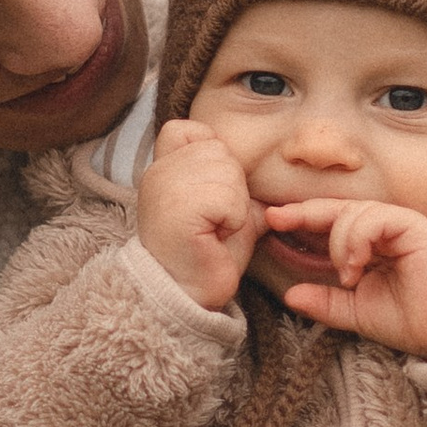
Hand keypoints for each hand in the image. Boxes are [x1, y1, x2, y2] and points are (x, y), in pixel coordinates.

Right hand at [135, 118, 261, 310]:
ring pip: (228, 172)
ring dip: (234, 206)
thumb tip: (269, 174)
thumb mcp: (225, 209)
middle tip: (213, 222)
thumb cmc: (206, 255)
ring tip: (214, 229)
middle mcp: (157, 172)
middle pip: (220, 151)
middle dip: (231, 188)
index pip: (186, 129)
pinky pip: (229, 197)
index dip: (209, 155)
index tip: (206, 198)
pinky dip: (233, 220)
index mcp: (162, 168)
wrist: (188, 296)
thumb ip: (235, 184)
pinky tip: (215, 237)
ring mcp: (164, 186)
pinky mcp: (179, 206)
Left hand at [263, 198, 426, 356]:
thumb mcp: (357, 312)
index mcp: (371, 244)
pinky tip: (355, 266)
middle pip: (336, 209)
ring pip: (351, 213)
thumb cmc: (413, 319)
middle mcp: (384, 229)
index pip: (331, 224)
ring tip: (346, 275)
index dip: (301, 220)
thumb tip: (289, 295)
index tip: (270, 222)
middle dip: (303, 212)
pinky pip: (374, 218)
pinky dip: (356, 239)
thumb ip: (326, 302)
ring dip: (339, 243)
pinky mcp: (413, 225)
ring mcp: (399, 224)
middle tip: (275, 217)